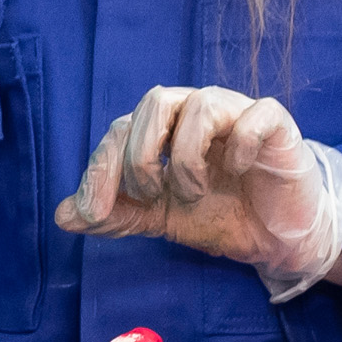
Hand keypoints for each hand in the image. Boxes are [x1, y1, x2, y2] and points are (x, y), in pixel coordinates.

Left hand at [55, 84, 341, 299]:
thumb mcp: (159, 219)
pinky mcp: (277, 125)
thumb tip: (63, 216)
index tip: (93, 213)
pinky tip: (238, 169)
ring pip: (200, 105)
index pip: (120, 130)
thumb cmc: (220, 214)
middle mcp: (196, 110)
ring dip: (186, 157)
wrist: (279, 238)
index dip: (101, 170)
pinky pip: (255, 116)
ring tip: (195, 193)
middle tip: (152, 197)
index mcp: (164, 127)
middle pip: (154, 103)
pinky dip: (240, 143)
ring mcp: (238, 113)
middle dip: (140, 157)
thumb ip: (117, 213)